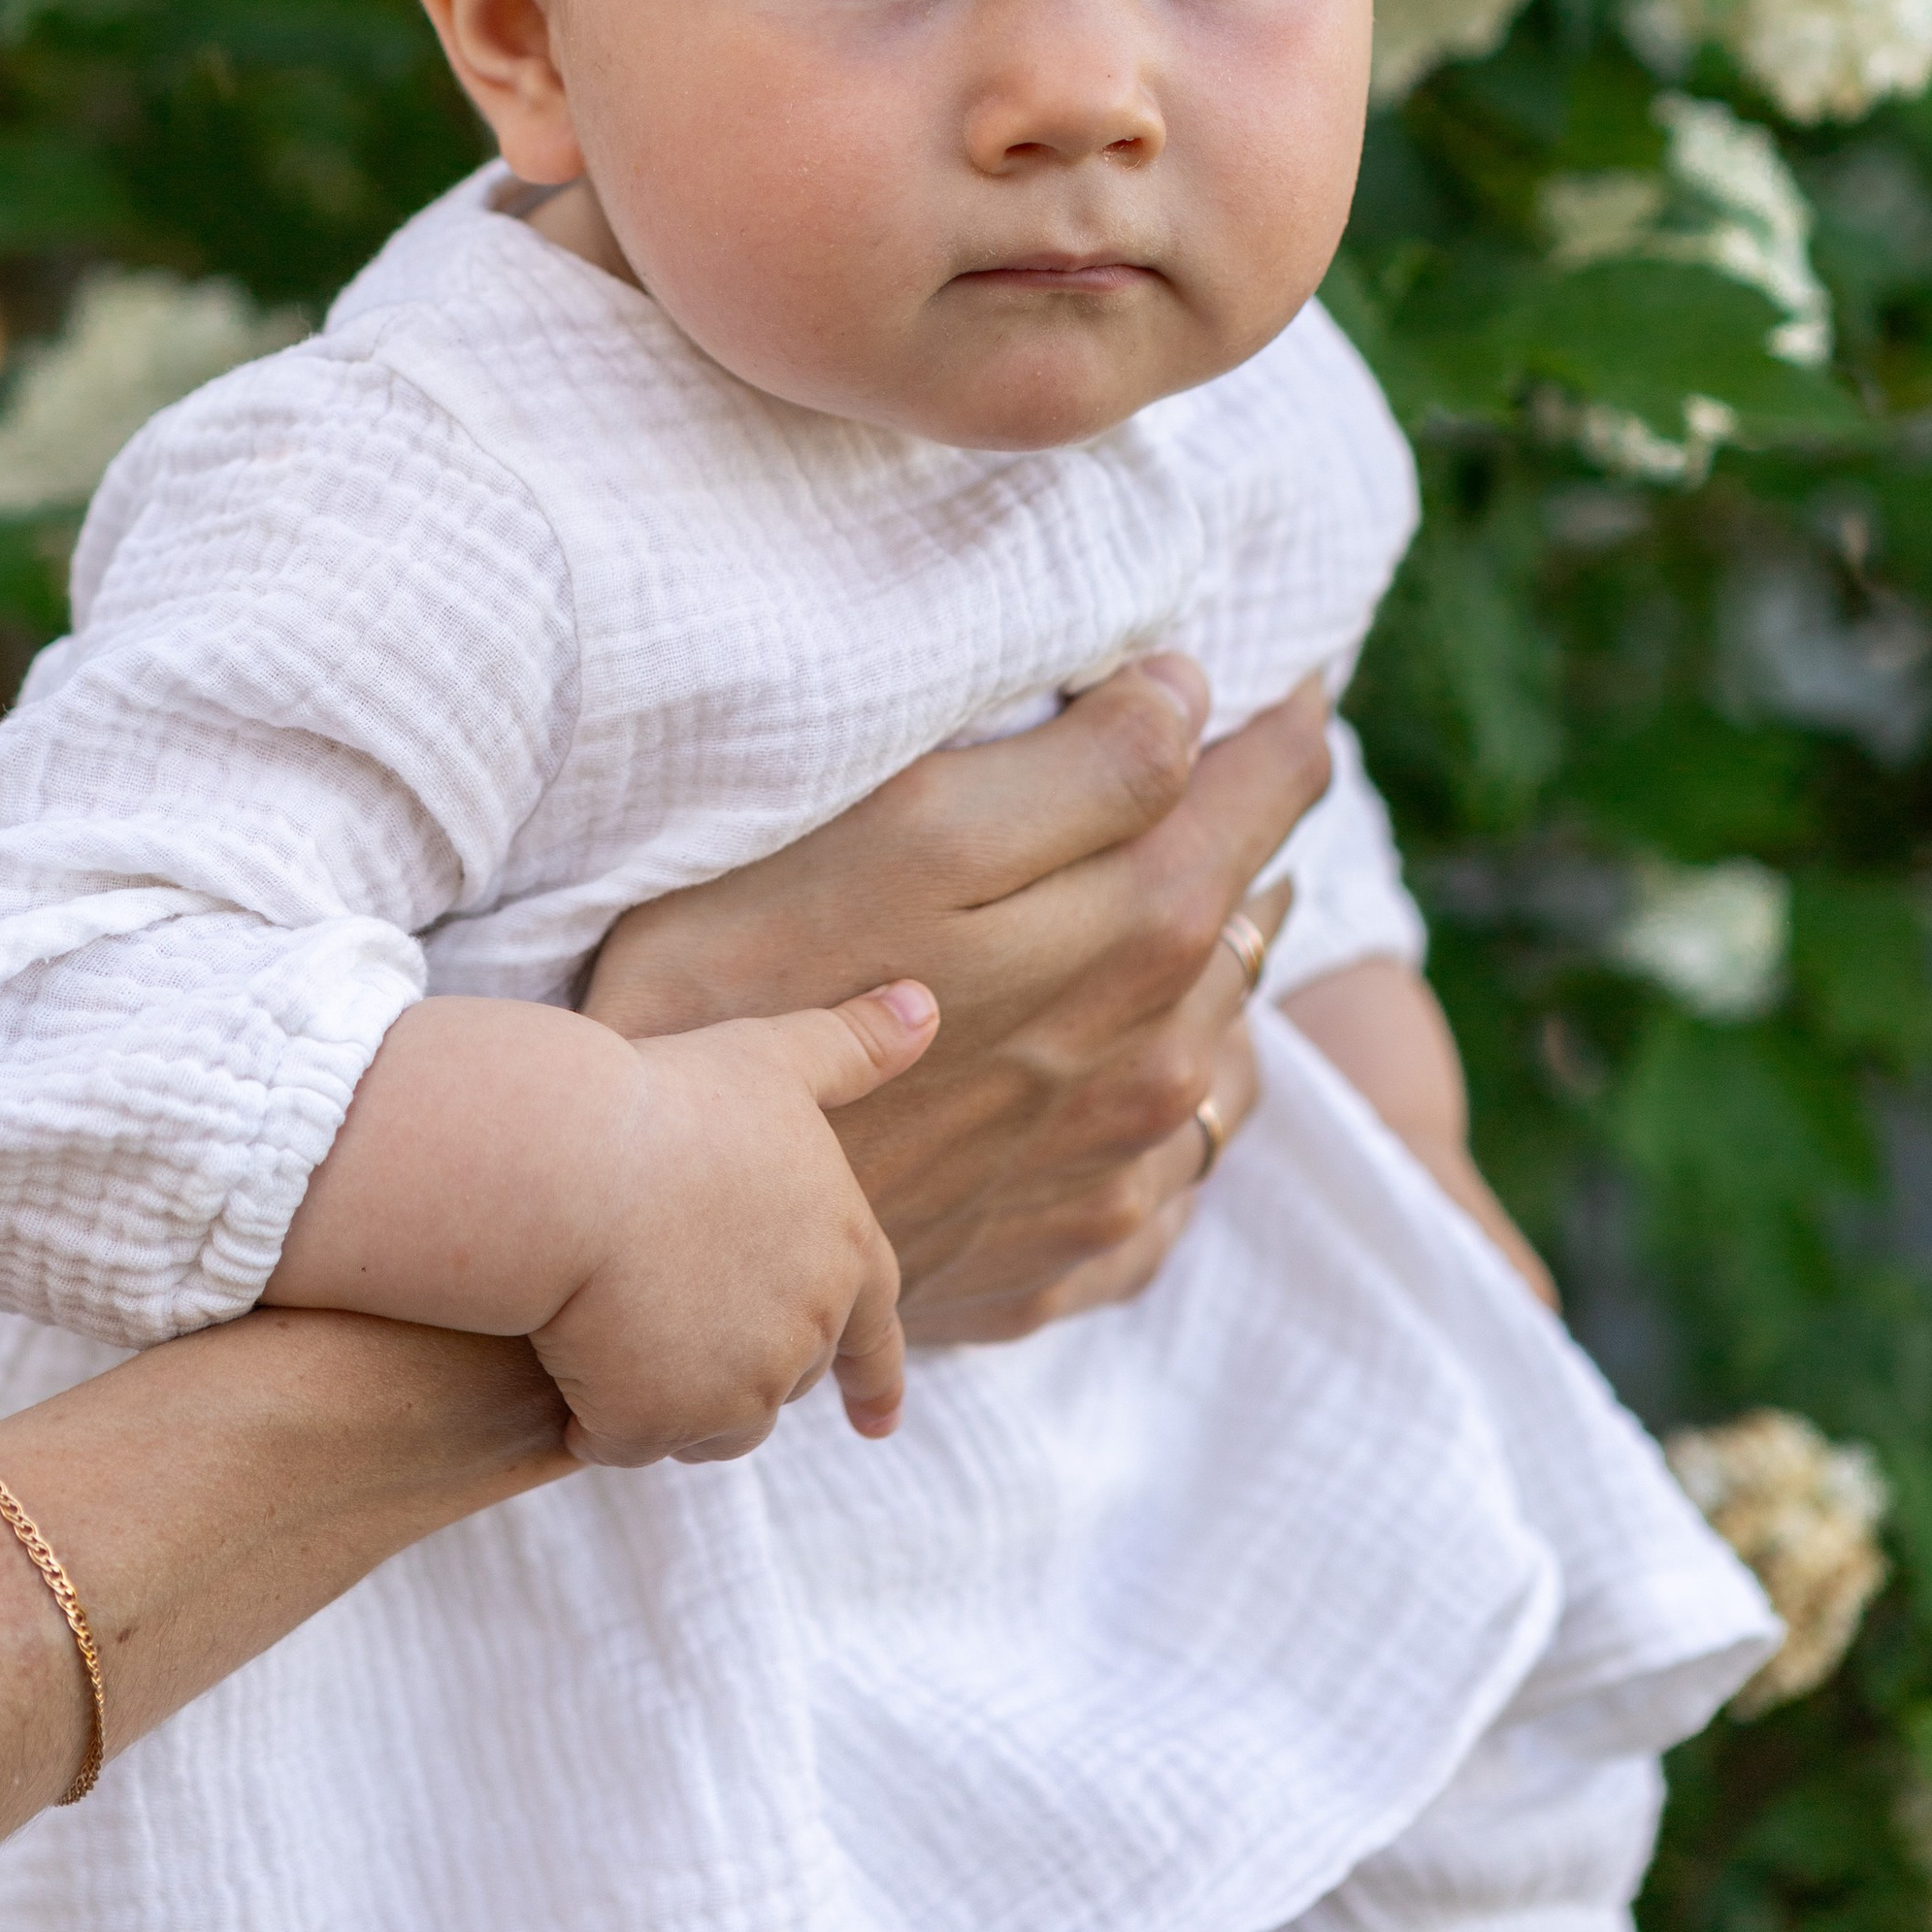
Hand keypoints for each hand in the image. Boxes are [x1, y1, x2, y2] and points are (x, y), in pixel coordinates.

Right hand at [268, 983, 935, 1463]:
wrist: (572, 1164)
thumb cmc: (667, 1099)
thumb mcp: (771, 1057)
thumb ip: (853, 1045)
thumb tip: (927, 1003)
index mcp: (844, 1249)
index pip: (874, 1326)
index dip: (874, 1375)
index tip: (877, 1424)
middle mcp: (808, 1328)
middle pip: (780, 1374)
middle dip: (733, 1357)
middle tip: (664, 1315)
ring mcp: (740, 1384)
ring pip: (711, 1422)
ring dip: (672, 1401)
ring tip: (615, 1351)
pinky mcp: (663, 1420)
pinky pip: (631, 1440)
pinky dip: (607, 1424)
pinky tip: (571, 1385)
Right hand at [589, 663, 1330, 1340]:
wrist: (650, 1214)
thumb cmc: (748, 982)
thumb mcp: (907, 826)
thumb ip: (1085, 765)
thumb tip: (1197, 695)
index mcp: (1143, 929)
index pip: (1273, 788)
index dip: (1282, 721)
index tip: (1275, 676)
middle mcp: (1161, 1060)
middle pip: (1253, 913)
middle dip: (1238, 838)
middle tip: (1204, 777)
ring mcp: (1122, 1172)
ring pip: (1222, 1042)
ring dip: (1205, 975)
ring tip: (1144, 925)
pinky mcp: (1072, 1256)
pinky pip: (1172, 1169)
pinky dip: (1159, 1107)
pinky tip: (1098, 1075)